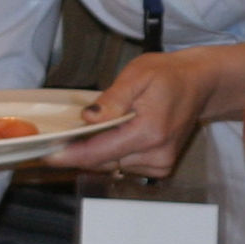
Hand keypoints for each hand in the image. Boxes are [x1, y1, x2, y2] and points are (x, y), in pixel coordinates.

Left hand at [54, 45, 244, 177]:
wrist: (199, 84)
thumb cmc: (168, 75)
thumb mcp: (136, 75)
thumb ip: (111, 100)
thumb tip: (87, 120)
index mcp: (149, 132)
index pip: (99, 152)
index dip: (69, 155)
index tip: (44, 154)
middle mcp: (157, 154)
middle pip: (102, 162)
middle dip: (79, 151)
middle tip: (59, 136)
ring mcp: (160, 164)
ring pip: (111, 166)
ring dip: (97, 151)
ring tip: (93, 129)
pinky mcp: (161, 168)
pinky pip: (124, 165)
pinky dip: (112, 153)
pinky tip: (112, 135)